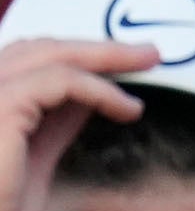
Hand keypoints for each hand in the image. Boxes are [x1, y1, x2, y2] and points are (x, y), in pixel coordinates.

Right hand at [0, 38, 152, 210]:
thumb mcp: (34, 164)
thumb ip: (54, 128)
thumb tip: (89, 101)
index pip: (29, 60)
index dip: (77, 56)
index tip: (123, 65)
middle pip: (38, 48)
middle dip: (96, 46)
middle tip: (149, 51)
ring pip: (48, 53)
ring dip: (105, 55)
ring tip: (150, 63)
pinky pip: (58, 81)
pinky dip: (99, 89)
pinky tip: (129, 109)